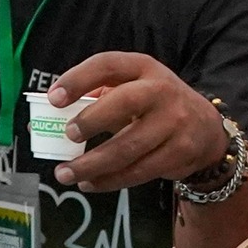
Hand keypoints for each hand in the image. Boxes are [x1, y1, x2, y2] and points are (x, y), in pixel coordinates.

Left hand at [48, 54, 227, 193]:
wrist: (206, 129)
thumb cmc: (154, 105)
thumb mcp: (132, 88)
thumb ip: (93, 98)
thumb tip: (41, 121)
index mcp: (143, 68)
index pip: (108, 64)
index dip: (79, 79)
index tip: (54, 98)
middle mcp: (162, 90)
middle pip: (125, 102)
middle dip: (92, 120)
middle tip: (67, 135)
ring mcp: (175, 122)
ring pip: (129, 146)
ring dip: (93, 164)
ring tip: (66, 174)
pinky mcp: (180, 152)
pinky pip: (140, 170)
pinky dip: (111, 180)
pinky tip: (91, 183)